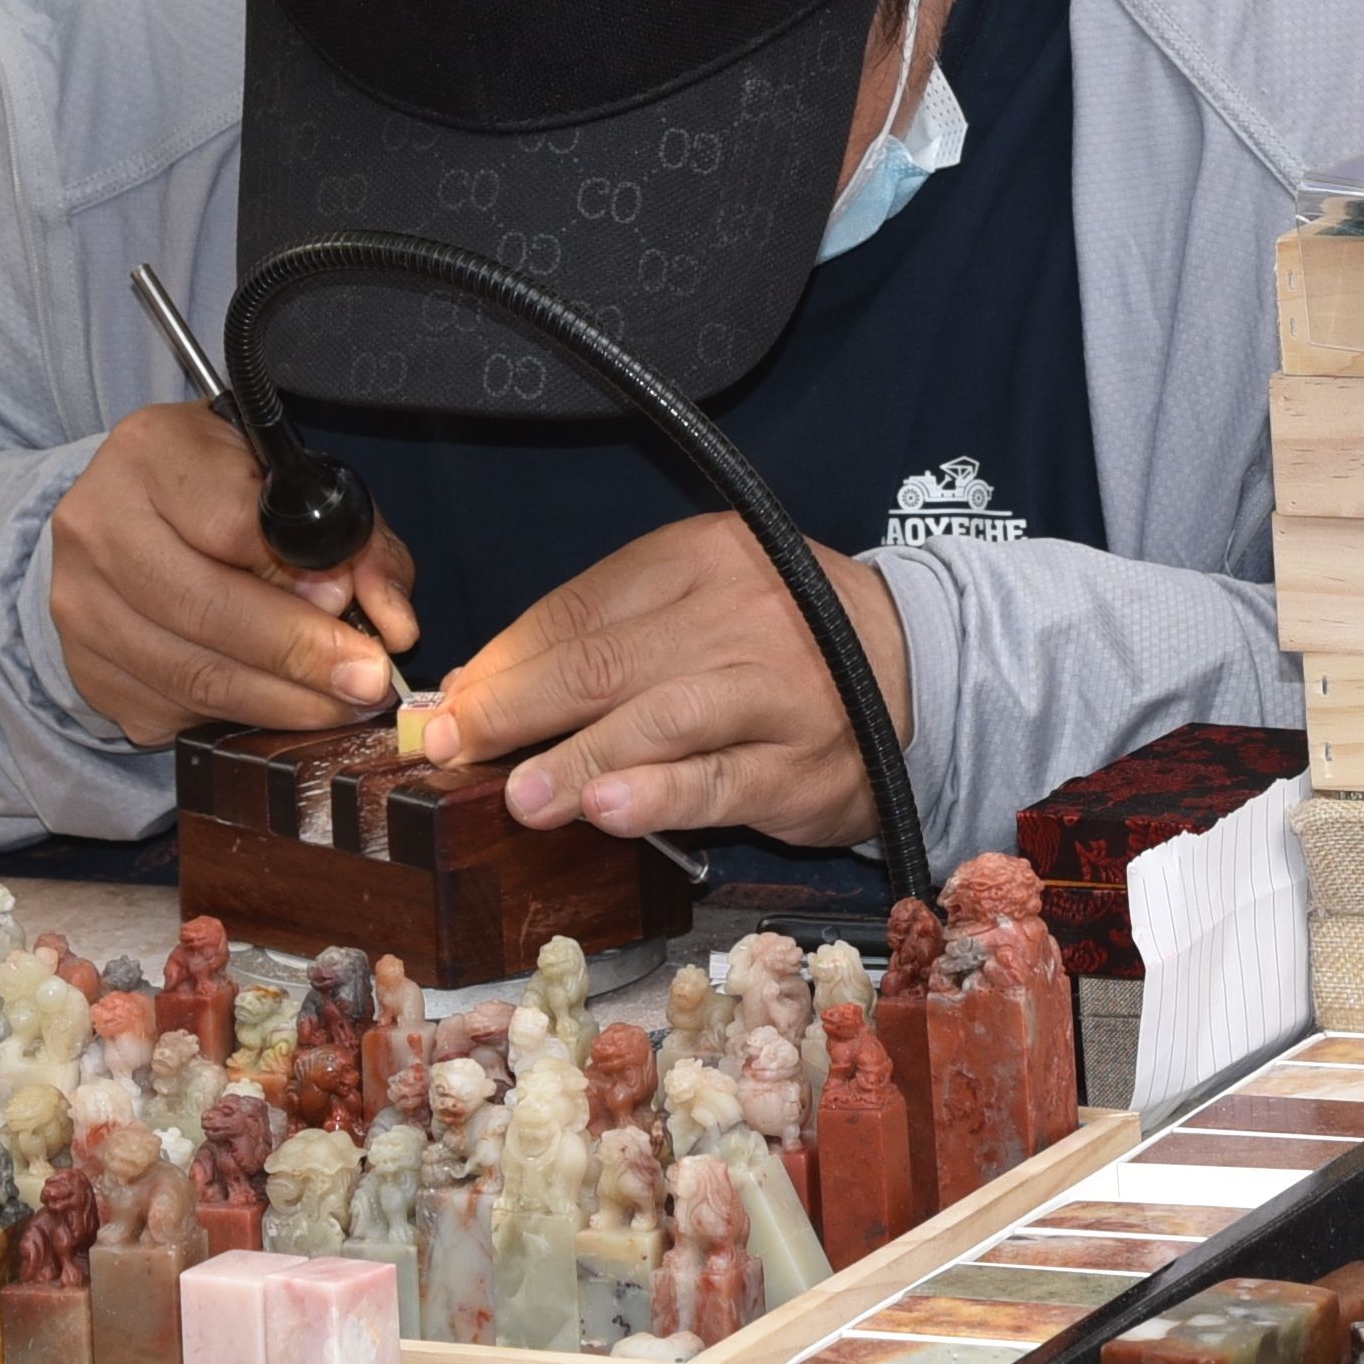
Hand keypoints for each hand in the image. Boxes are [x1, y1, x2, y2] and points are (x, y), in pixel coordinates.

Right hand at [44, 401, 416, 749]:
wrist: (128, 518)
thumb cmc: (226, 490)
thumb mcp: (296, 483)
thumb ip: (358, 539)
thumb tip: (395, 626)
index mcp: (152, 453)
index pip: (230, 524)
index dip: (297, 572)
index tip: (347, 602)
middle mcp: (99, 525)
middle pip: (206, 609)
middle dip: (301, 655)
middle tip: (367, 681)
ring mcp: (79, 603)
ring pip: (191, 674)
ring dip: (281, 702)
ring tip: (341, 704)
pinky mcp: (85, 667)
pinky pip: (172, 708)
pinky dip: (237, 717)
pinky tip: (280, 706)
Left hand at [428, 512, 912, 847]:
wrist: (916, 667)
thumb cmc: (778, 640)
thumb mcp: (695, 605)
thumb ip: (600, 636)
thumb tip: (478, 686)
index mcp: (699, 556)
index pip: (577, 608)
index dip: (502, 662)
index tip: (447, 705)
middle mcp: (737, 611)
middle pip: (603, 661)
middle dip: (515, 711)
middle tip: (453, 750)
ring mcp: (774, 687)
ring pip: (657, 718)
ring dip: (577, 758)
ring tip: (519, 795)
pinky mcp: (800, 761)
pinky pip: (719, 779)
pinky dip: (658, 794)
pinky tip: (608, 807)